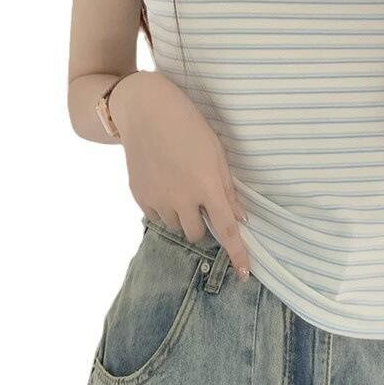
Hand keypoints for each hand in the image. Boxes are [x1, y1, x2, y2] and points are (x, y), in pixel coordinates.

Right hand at [109, 71, 251, 280]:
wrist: (145, 110)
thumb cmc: (188, 126)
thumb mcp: (216, 152)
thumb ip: (227, 189)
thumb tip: (240, 218)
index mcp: (207, 185)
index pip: (227, 229)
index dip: (237, 253)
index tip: (244, 274)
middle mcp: (182, 197)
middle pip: (197, 234)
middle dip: (204, 228)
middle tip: (204, 207)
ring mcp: (158, 198)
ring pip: (176, 228)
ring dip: (184, 220)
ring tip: (182, 193)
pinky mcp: (139, 196)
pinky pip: (156, 218)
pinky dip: (165, 212)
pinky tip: (166, 189)